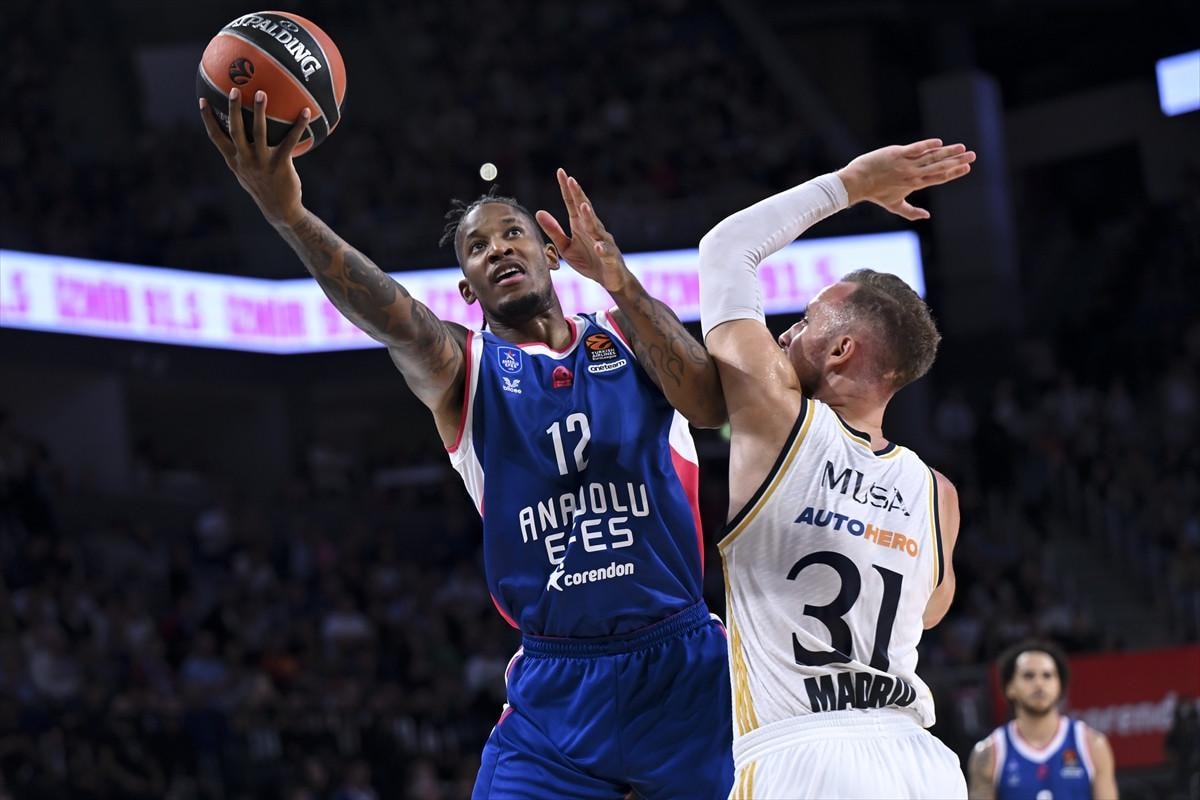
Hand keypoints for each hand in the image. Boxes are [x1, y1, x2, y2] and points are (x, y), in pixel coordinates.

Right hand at [199, 88, 310, 225]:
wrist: (279, 209)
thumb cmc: (264, 187)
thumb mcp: (247, 172)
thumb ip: (243, 155)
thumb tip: (244, 135)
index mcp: (234, 160)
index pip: (216, 137)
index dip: (208, 119)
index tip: (202, 100)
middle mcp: (245, 160)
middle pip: (235, 130)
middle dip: (233, 109)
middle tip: (234, 90)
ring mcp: (262, 162)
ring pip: (259, 132)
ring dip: (259, 112)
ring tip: (262, 94)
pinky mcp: (280, 165)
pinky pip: (290, 141)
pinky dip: (298, 126)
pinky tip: (305, 112)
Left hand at [535, 169, 630, 293]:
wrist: (610, 279)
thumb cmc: (588, 260)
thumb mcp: (566, 247)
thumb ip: (554, 231)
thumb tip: (538, 212)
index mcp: (580, 224)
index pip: (572, 203)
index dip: (567, 189)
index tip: (561, 172)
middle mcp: (593, 229)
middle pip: (585, 209)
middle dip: (578, 195)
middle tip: (571, 180)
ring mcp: (603, 241)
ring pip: (596, 227)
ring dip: (590, 217)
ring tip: (583, 206)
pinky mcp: (611, 257)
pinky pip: (607, 251)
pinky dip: (603, 248)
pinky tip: (598, 246)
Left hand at [836, 139, 975, 220]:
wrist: (858, 182)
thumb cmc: (875, 194)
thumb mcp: (894, 205)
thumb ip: (911, 212)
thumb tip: (927, 216)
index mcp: (915, 184)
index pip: (939, 178)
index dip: (954, 173)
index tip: (967, 168)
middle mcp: (913, 174)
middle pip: (939, 167)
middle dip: (957, 162)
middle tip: (973, 156)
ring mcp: (906, 163)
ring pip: (931, 157)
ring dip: (948, 152)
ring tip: (962, 148)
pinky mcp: (897, 153)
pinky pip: (915, 148)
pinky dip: (927, 145)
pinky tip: (939, 143)